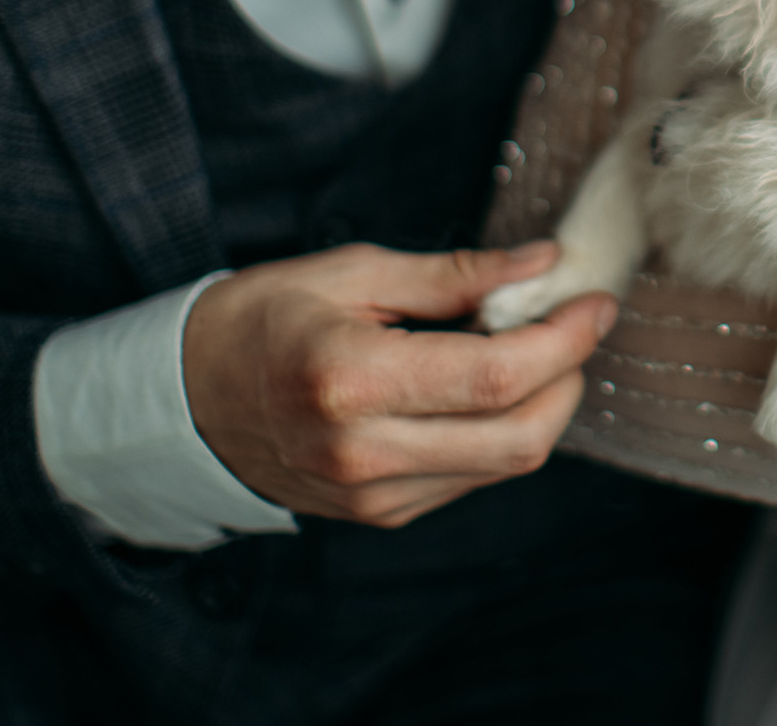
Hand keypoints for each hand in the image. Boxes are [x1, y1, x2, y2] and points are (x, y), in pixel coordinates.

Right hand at [183, 241, 612, 526]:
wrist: (180, 401)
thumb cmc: (262, 319)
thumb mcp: (354, 272)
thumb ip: (455, 275)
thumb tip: (543, 261)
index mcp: (353, 380)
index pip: (498, 376)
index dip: (565, 340)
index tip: (596, 301)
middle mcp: (364, 452)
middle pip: (519, 436)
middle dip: (570, 378)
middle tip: (577, 324)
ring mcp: (372, 495)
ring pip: (505, 464)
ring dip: (545, 406)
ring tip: (538, 348)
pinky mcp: (379, 514)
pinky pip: (472, 477)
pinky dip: (502, 431)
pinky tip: (492, 387)